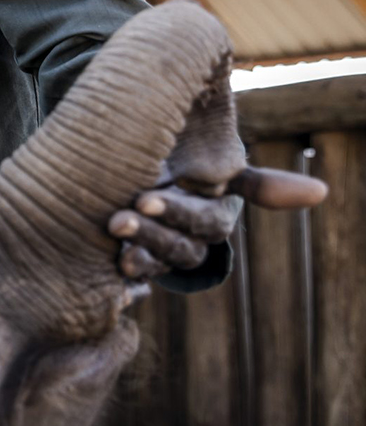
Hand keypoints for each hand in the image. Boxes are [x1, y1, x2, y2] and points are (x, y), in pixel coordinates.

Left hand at [107, 166, 327, 280]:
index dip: (177, 215)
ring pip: (156, 261)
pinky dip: (122, 275)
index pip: (204, 224)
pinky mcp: (132, 252)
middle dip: (150, 235)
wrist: (150, 150)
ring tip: (110, 233)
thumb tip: (321, 194)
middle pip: (178, 248)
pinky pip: (133, 275)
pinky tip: (105, 266)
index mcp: (214, 214)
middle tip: (118, 219)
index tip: (144, 200)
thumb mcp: (220, 158)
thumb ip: (259, 177)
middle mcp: (190, 237)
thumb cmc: (190, 151)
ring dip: (136, 253)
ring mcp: (160, 247)